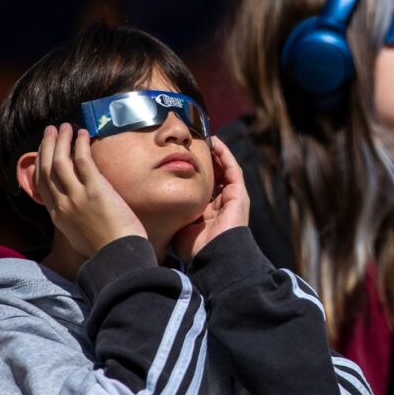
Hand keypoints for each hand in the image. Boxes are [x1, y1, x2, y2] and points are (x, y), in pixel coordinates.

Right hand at [34, 123, 146, 255]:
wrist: (118, 257)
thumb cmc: (106, 249)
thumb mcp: (79, 235)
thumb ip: (73, 219)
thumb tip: (75, 208)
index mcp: (57, 216)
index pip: (42, 184)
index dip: (41, 163)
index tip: (43, 150)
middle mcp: (62, 205)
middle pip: (47, 169)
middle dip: (47, 146)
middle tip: (51, 130)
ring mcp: (77, 197)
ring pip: (60, 162)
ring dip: (61, 141)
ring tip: (65, 127)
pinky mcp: (96, 191)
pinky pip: (83, 162)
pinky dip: (80, 146)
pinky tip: (82, 135)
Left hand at [173, 136, 249, 262]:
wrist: (215, 256)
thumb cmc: (196, 248)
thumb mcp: (180, 227)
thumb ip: (172, 215)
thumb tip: (153, 206)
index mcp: (207, 214)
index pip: (201, 189)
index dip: (192, 174)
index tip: (179, 160)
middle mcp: (221, 205)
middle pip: (214, 176)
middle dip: (204, 160)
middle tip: (191, 145)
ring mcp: (232, 198)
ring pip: (224, 169)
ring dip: (215, 153)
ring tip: (204, 138)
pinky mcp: (239, 193)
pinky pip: (232, 168)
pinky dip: (224, 154)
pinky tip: (214, 142)